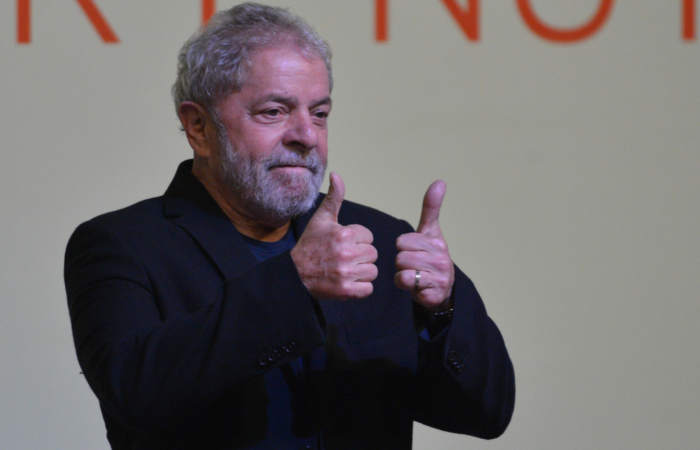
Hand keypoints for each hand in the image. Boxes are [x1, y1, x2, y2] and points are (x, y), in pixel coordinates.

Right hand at [291, 172, 377, 299]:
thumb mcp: (321, 218)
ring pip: (372, 271)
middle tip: (343, 258)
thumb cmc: (310, 244)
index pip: (368, 237)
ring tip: (345, 269)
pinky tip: (347, 281)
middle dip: (360, 256)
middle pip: (372, 254)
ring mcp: (346, 272)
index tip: (342, 244)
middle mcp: (346, 252)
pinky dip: (360, 288)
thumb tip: (336, 174)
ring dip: (361, 272)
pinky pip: (368, 289)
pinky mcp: (346, 290)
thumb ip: (334, 197)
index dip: (357, 240)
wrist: (295, 273)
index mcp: (344, 233)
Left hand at [394, 180, 454, 309]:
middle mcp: (441, 259)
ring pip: (402, 272)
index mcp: (436, 242)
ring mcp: (438, 277)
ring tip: (414, 275)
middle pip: (400, 257)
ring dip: (403, 275)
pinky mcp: (433, 294)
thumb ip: (431, 207)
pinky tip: (417, 285)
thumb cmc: (431, 255)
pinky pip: (406, 285)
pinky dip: (406, 287)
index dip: (403, 247)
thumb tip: (440, 181)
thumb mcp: (430, 231)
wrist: (442, 287)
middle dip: (402, 262)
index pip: (402, 241)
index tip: (414, 250)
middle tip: (413, 265)